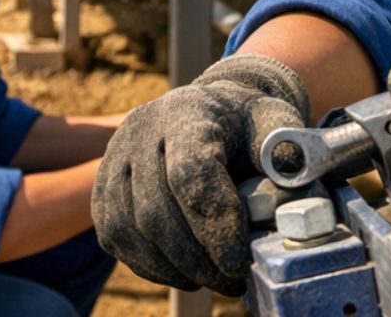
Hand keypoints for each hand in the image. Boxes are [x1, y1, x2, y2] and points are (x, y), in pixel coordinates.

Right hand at [92, 54, 308, 295]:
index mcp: (186, 111)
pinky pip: (114, 236)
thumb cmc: (246, 124)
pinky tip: (181, 271)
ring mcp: (114, 156)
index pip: (189, 172)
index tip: (237, 261)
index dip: (212, 223)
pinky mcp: (101, 184)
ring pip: (129, 228)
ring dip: (171, 267)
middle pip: (155, 209)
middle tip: (231, 282)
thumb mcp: (274, 123)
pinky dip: (148, 264)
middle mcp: (140, 129)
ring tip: (210, 279)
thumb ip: (286, 150)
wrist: (209, 108)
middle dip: (195, 258)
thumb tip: (289, 179)